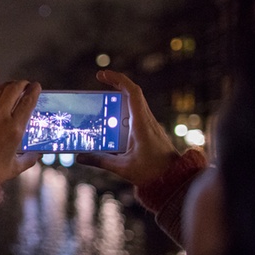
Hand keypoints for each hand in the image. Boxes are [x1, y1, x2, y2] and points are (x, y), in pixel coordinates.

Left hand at [0, 67, 41, 183]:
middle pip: (14, 91)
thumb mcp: (14, 168)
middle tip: (24, 84)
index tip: (36, 87)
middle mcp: (0, 118)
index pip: (28, 102)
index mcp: (15, 130)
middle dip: (21, 84)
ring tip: (10, 85)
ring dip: (7, 85)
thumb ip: (28, 159)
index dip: (34, 91)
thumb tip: (37, 155)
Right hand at [76, 70, 179, 186]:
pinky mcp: (150, 132)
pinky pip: (136, 115)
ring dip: (119, 97)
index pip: (132, 92)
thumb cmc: (152, 173)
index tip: (102, 75)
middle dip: (116, 83)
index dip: (117, 79)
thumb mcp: (122, 167)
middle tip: (99, 80)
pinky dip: (123, 111)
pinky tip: (112, 121)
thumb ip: (100, 161)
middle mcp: (147, 120)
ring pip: (135, 103)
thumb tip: (80, 157)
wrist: (174, 180)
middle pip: (133, 93)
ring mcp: (150, 125)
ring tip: (101, 100)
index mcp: (141, 123)